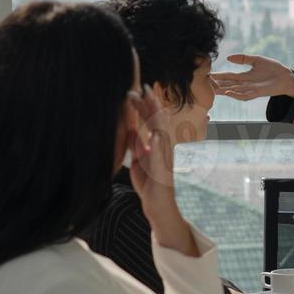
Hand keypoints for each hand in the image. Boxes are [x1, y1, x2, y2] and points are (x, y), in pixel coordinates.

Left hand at [127, 89, 197, 256]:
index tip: (136, 90)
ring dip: (155, 119)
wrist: (158, 205)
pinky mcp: (162, 172)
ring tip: (151, 103)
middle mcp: (163, 148)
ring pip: (161, 134)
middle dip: (151, 104)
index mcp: (156, 144)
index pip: (150, 121)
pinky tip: (153, 136)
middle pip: (158, 122)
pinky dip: (156, 146)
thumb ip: (136, 143)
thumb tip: (130, 126)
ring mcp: (164, 159)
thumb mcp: (138, 159)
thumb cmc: (150, 182)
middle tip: (144, 87)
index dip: (144, 105)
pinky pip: (160, 157)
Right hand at [210, 54, 293, 101]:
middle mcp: (245, 84)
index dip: (218, 76)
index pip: (228, 76)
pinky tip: (228, 92)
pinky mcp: (257, 92)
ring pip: (233, 91)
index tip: (206, 74)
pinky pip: (244, 95)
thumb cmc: (273, 69)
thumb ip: (243, 58)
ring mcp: (251, 89)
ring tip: (212, 89)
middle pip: (227, 85)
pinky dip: (235, 94)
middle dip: (216, 85)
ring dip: (223, 90)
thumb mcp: (256, 60)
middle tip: (203, 84)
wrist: (287, 77)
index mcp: (244, 77)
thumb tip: (228, 57)